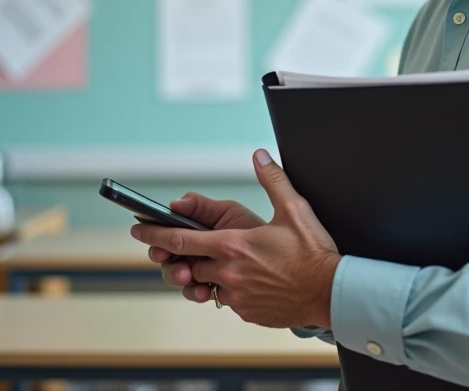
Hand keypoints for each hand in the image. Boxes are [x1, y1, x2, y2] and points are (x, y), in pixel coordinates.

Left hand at [132, 149, 340, 328]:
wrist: (331, 292)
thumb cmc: (313, 252)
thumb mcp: (293, 208)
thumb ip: (272, 179)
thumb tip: (259, 156)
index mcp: (232, 246)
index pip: (179, 241)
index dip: (154, 235)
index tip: (137, 230)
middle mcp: (227, 273)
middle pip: (186, 266)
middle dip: (180, 259)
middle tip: (182, 251)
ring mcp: (236, 296)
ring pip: (205, 285)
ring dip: (206, 275)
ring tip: (221, 265)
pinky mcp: (247, 312)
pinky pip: (226, 300)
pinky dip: (228, 289)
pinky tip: (247, 279)